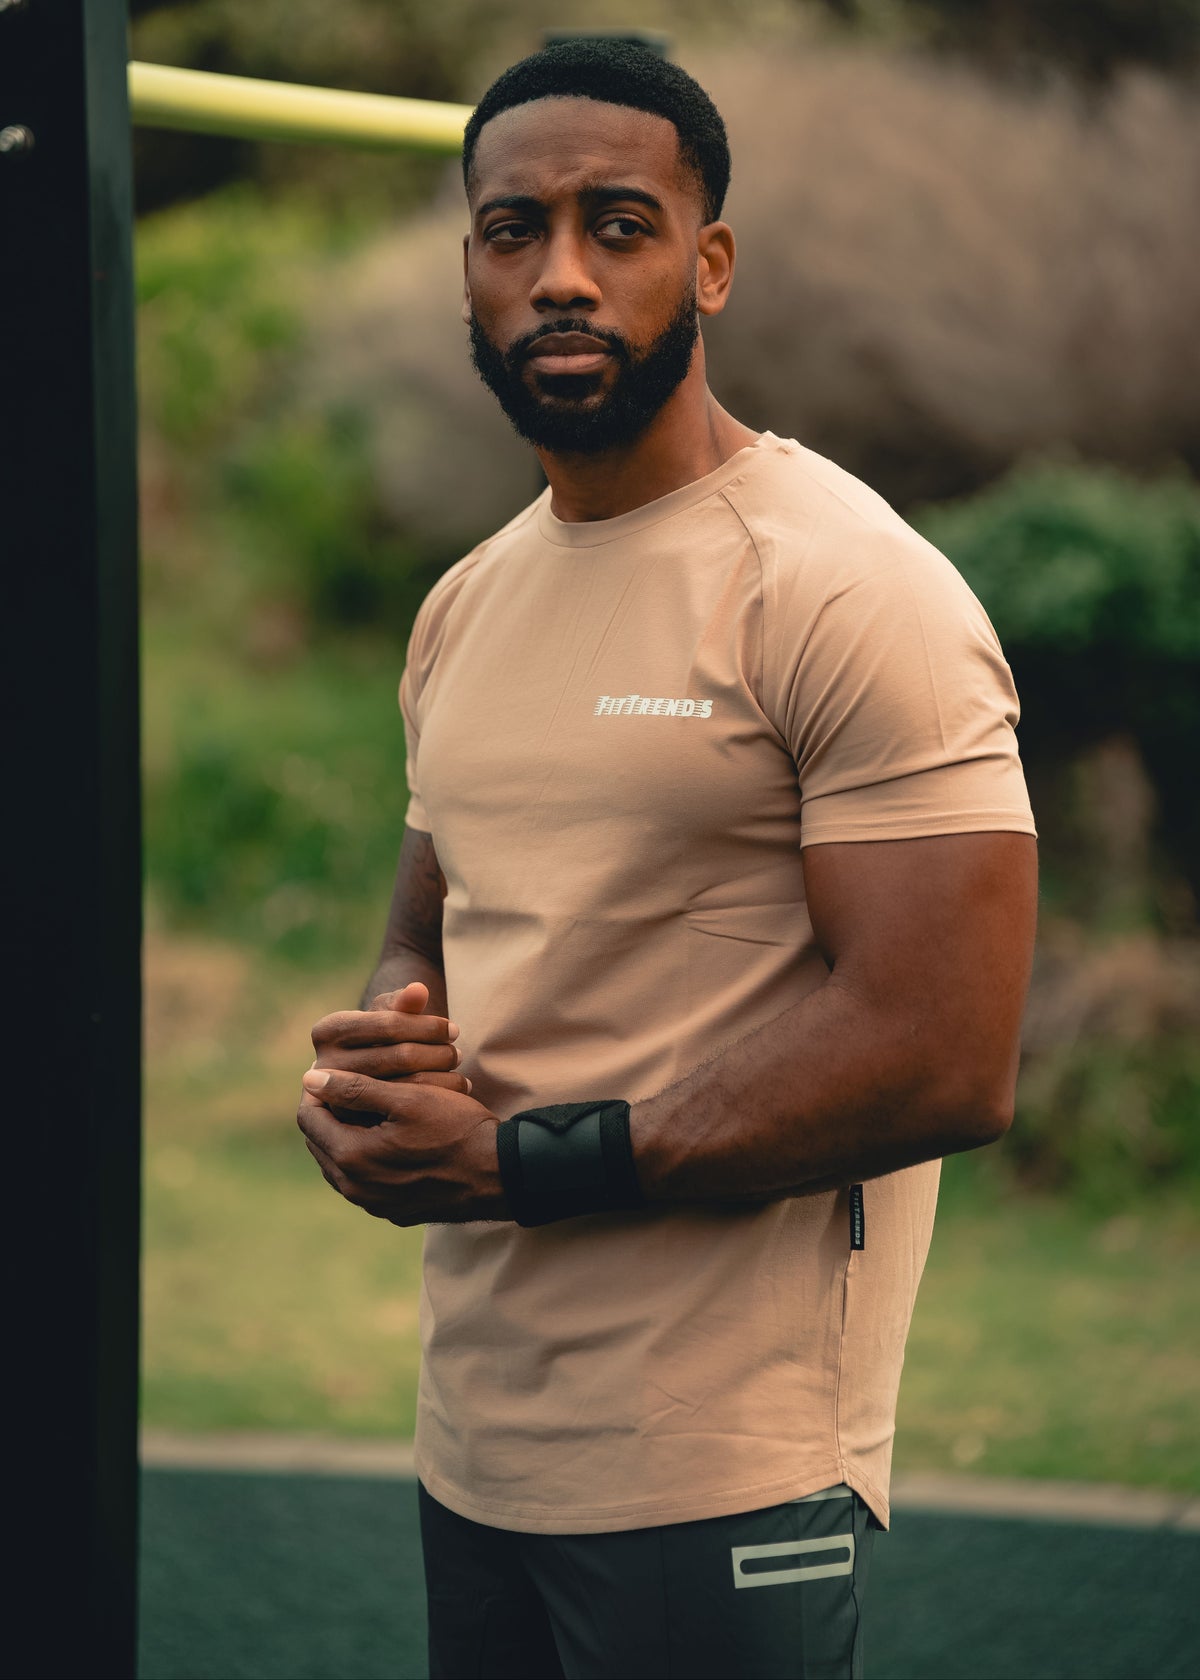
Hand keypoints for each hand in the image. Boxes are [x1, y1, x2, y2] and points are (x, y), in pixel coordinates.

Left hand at [297, 1068, 506, 1225]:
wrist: (499, 1175)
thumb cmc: (456, 1130)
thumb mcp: (407, 1098)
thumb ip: (356, 1088)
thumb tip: (309, 1080)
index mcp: (352, 1158)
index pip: (309, 1118)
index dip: (317, 1089)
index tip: (335, 1071)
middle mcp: (355, 1189)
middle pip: (319, 1142)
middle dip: (328, 1112)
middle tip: (350, 1086)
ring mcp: (374, 1204)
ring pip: (339, 1164)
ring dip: (344, 1135)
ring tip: (368, 1109)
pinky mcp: (393, 1211)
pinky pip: (362, 1181)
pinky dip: (364, 1158)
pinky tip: (388, 1138)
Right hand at [310, 982, 467, 1124]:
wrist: (363, 1074)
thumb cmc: (380, 1035)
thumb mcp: (387, 1015)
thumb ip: (403, 1003)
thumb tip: (419, 989)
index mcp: (327, 1031)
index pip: (389, 1025)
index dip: (427, 1026)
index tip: (453, 1029)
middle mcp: (325, 1065)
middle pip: (398, 1057)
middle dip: (437, 1053)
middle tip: (459, 1053)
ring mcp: (338, 1099)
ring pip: (406, 1086)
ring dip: (441, 1076)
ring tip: (458, 1070)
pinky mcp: (356, 1124)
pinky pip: (405, 1112)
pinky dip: (437, 1099)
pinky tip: (455, 1091)